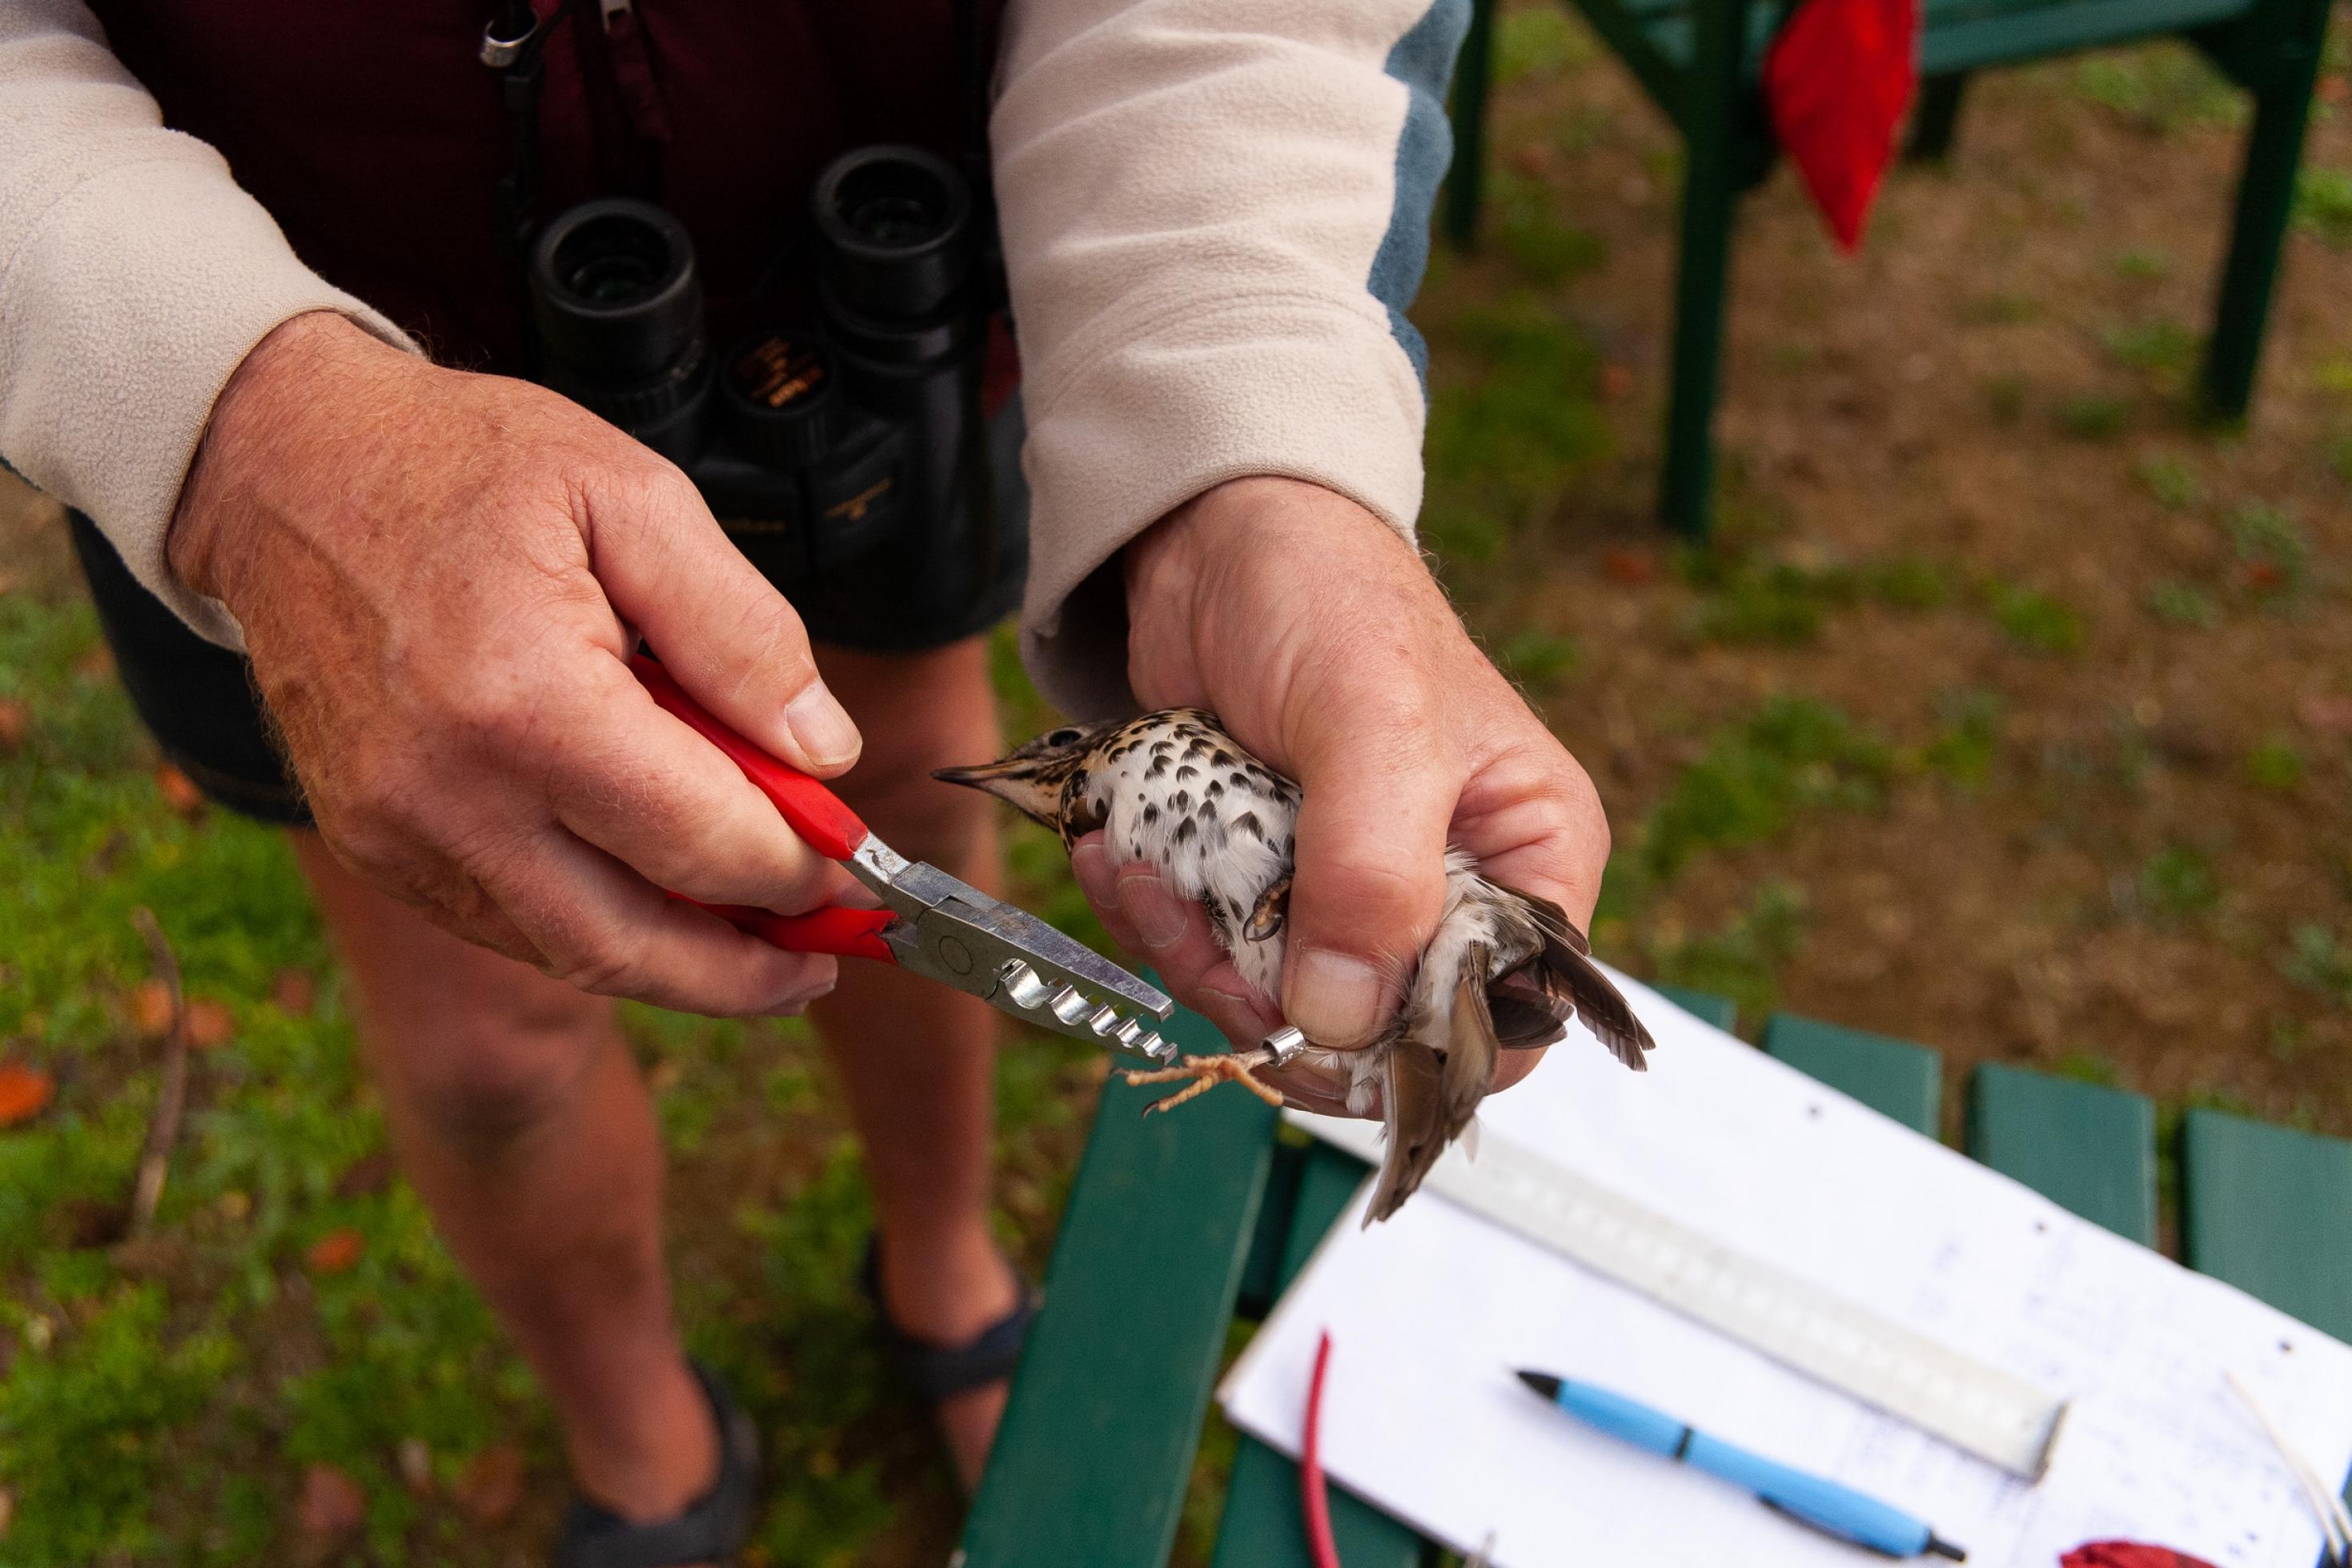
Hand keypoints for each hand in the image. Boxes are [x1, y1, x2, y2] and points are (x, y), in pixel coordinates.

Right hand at [169, 312, 856, 1014]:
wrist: (284, 465)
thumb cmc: (463, 466)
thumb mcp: (634, 498)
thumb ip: (743, 633)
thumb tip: (827, 754)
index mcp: (525, 701)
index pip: (702, 840)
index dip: (801, 870)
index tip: (864, 870)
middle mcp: (448, 793)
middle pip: (634, 942)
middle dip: (750, 968)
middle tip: (829, 957)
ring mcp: (398, 833)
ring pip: (570, 953)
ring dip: (681, 968)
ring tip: (766, 948)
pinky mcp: (374, 845)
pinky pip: (509, 924)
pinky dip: (600, 929)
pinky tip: (662, 905)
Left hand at [1070, 477, 1610, 1114]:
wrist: (1213, 538)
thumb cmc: (1331, 599)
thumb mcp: (1371, 725)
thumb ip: (1371, 873)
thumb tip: (1344, 1018)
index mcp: (1526, 863)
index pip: (1503, 1024)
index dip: (1411, 1055)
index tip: (1310, 1029)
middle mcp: (1445, 895)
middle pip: (1371, 1034)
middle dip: (1266, 1001)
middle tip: (1194, 928)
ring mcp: (1345, 895)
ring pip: (1273, 1005)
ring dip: (1189, 955)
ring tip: (1140, 868)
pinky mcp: (1258, 883)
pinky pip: (1207, 955)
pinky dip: (1155, 920)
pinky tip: (1119, 856)